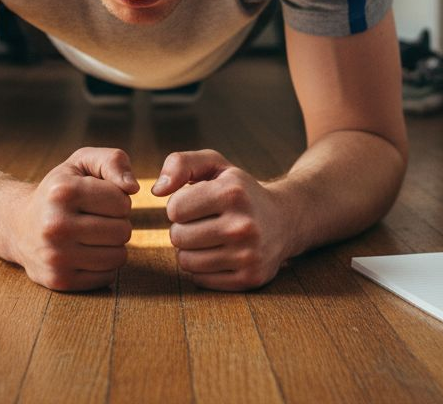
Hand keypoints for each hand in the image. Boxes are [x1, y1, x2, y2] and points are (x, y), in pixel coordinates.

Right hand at [8, 147, 139, 290]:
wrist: (18, 225)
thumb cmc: (59, 191)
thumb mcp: (81, 163)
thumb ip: (113, 161)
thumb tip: (133, 187)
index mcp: (63, 192)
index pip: (122, 202)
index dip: (118, 199)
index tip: (99, 199)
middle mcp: (56, 225)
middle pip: (123, 231)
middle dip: (116, 223)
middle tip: (95, 219)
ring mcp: (56, 256)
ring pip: (119, 256)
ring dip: (112, 245)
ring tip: (91, 235)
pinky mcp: (59, 280)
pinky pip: (107, 276)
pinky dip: (103, 265)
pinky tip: (85, 253)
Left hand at [151, 150, 294, 290]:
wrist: (284, 220)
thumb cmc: (240, 191)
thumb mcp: (214, 166)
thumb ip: (180, 163)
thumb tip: (157, 191)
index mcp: (233, 193)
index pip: (174, 209)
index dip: (180, 206)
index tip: (197, 204)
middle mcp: (243, 225)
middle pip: (178, 237)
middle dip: (183, 228)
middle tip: (203, 222)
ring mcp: (248, 255)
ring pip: (186, 261)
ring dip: (190, 249)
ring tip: (209, 237)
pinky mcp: (249, 278)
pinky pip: (200, 279)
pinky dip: (202, 268)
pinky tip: (218, 253)